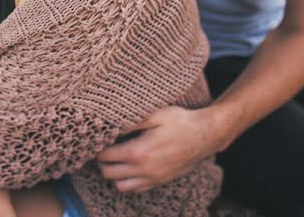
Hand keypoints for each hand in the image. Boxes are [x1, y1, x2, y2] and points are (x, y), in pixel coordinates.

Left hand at [96, 106, 224, 192]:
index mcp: (138, 152)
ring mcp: (153, 178)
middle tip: (102, 149)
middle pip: (109, 174)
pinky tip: (130, 167)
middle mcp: (144, 170)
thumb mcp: (154, 115)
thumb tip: (110, 125)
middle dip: (101, 162)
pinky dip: (128, 182)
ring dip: (113, 175)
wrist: (206, 135)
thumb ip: (130, 122)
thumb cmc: (180, 121)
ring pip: (121, 186)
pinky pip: (137, 189)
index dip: (97, 148)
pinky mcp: (161, 181)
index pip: (105, 157)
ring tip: (114, 160)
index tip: (97, 139)